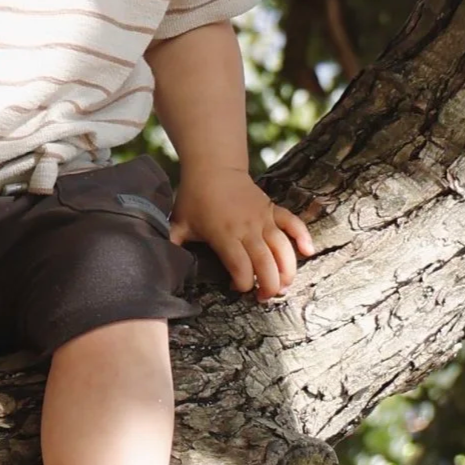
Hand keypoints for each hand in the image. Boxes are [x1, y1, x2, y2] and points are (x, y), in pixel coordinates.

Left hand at [170, 167, 313, 300]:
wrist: (213, 167)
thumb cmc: (194, 198)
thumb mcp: (178, 223)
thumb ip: (170, 245)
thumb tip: (156, 266)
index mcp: (224, 234)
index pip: (241, 268)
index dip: (242, 285)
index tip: (236, 288)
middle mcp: (247, 228)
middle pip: (266, 263)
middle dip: (269, 286)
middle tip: (266, 297)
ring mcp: (263, 218)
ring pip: (283, 248)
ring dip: (288, 270)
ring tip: (285, 286)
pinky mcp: (273, 210)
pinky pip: (293, 223)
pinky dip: (303, 237)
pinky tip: (309, 252)